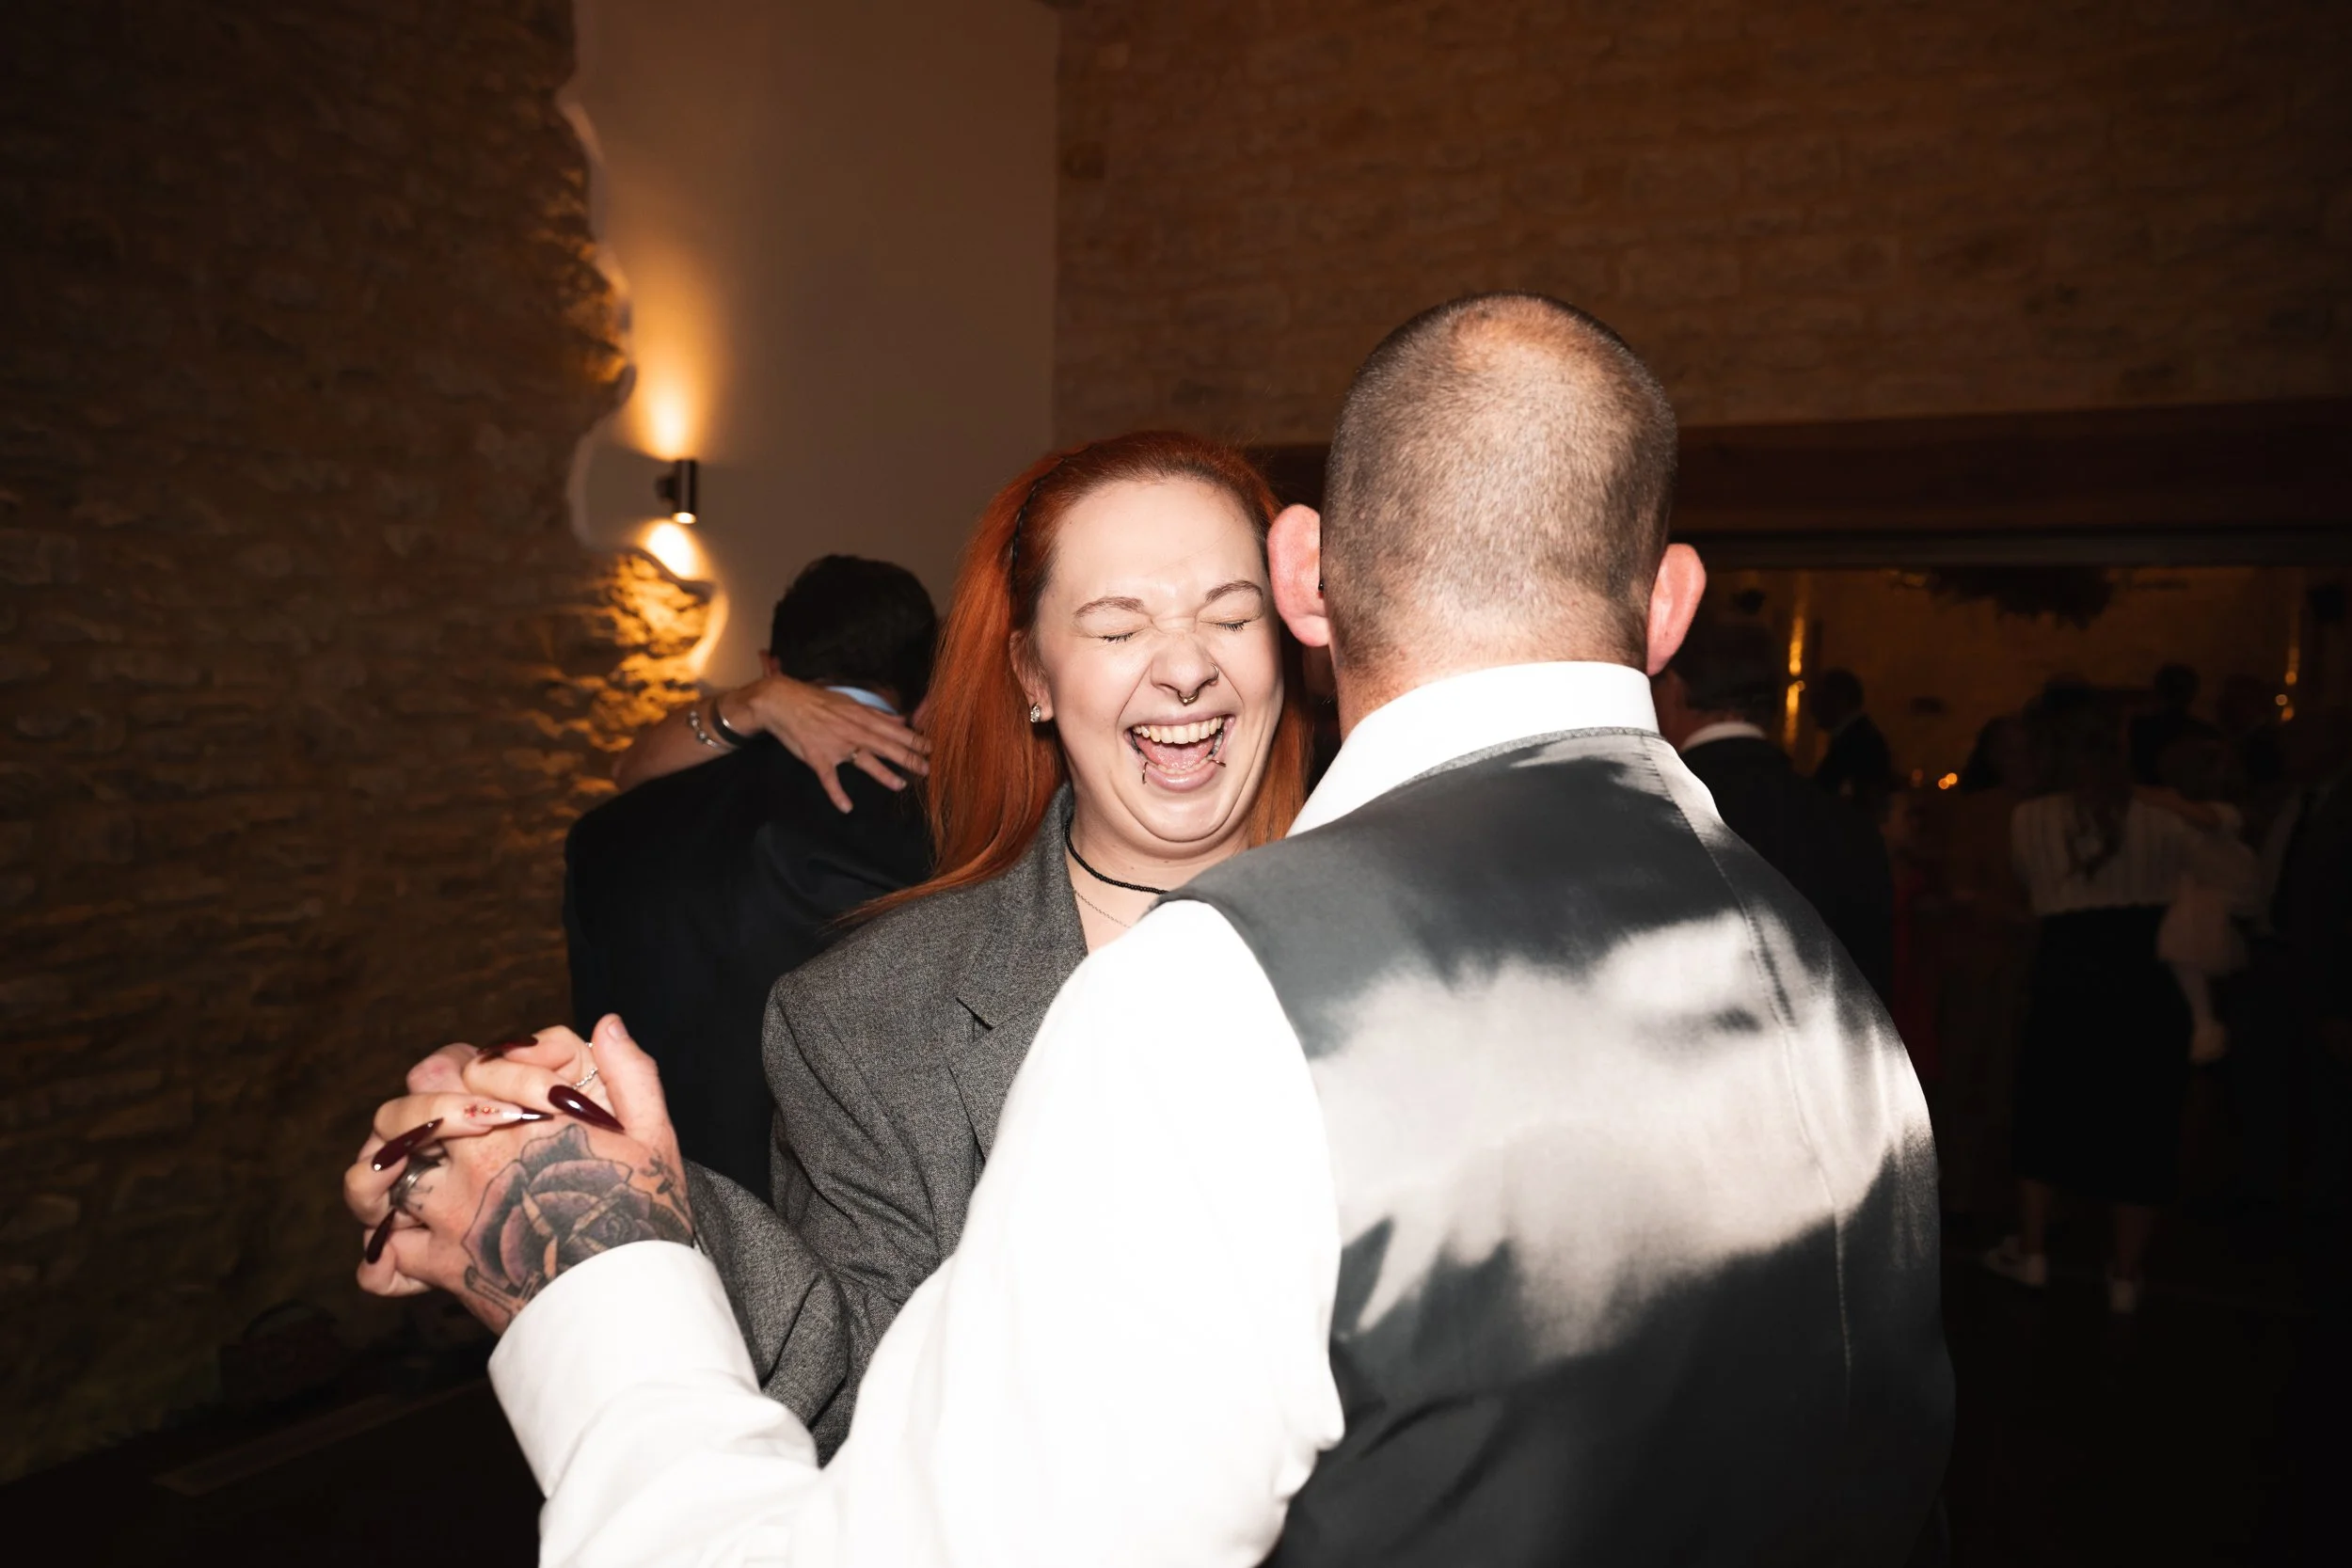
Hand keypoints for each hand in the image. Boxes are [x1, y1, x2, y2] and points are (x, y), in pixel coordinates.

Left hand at [346, 1018, 693, 1331]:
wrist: (624, 1299)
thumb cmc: (646, 1215)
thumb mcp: (653, 1134)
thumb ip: (628, 1071)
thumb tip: (605, 1024)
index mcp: (520, 1118)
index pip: (453, 1068)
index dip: (457, 1069)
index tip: (476, 1087)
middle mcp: (473, 1158)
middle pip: (400, 1114)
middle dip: (411, 1114)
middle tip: (432, 1129)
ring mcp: (448, 1213)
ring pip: (371, 1179)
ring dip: (379, 1177)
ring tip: (400, 1180)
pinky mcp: (439, 1266)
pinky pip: (378, 1258)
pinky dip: (380, 1257)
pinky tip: (398, 1250)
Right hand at [724, 677, 929, 812]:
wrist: (783, 702)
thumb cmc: (817, 701)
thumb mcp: (849, 703)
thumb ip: (876, 714)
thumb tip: (901, 719)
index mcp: (861, 717)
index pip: (893, 730)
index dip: (913, 740)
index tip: (932, 748)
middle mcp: (852, 731)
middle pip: (885, 745)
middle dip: (908, 757)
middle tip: (927, 770)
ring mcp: (836, 745)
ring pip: (863, 761)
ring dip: (883, 774)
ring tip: (900, 785)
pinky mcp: (818, 757)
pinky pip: (829, 779)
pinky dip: (836, 793)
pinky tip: (846, 807)